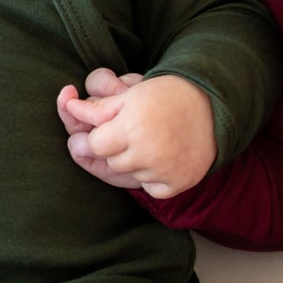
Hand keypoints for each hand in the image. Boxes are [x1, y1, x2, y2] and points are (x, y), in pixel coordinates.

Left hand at [56, 69, 215, 197]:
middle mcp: (146, 151)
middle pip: (111, 162)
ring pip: (130, 175)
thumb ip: (97, 108)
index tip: (109, 129)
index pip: (93, 146)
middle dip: (116, 149)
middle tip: (135, 133)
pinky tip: (164, 157)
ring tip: (152, 142)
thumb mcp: (129, 94)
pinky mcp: (178, 183)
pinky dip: (154, 177)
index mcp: (130, 126)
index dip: (97, 137)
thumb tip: (69, 108)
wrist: (213, 106)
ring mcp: (163, 170)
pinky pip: (152, 188)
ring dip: (134, 163)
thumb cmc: (166, 96)